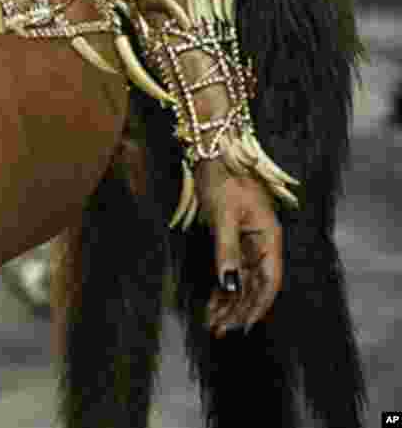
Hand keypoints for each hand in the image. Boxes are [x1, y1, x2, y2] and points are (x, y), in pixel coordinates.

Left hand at [195, 158, 283, 336]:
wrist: (212, 151)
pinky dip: (223, 288)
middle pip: (255, 285)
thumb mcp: (224, 215)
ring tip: (213, 324)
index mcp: (269, 237)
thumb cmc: (223, 178)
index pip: (269, 280)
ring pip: (242, 281)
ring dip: (229, 303)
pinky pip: (232, 270)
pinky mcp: (234, 240)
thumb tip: (231, 285)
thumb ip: (227, 251)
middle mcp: (262, 243)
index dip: (258, 306)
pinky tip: (213, 304)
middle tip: (219, 330)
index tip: (243, 327)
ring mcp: (249, 242)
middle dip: (238, 310)